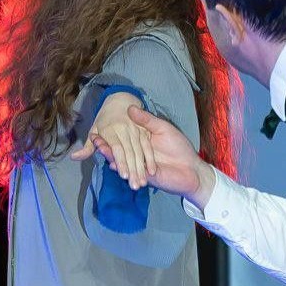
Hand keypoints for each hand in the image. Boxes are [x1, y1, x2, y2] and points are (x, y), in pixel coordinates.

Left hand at [69, 92, 152, 189]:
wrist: (120, 100)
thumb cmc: (105, 119)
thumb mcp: (94, 129)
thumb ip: (87, 147)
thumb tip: (74, 157)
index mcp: (110, 130)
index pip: (117, 148)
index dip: (121, 162)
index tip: (124, 176)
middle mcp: (124, 130)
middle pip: (130, 152)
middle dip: (133, 170)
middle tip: (135, 186)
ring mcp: (136, 130)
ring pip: (140, 151)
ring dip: (142, 168)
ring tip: (143, 183)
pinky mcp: (145, 130)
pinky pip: (148, 146)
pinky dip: (150, 159)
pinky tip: (152, 171)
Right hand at [84, 106, 216, 204]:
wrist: (192, 168)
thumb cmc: (179, 146)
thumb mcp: (163, 128)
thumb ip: (147, 121)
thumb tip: (131, 108)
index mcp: (142, 142)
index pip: (124, 137)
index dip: (111, 133)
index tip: (99, 127)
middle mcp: (139, 154)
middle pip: (120, 150)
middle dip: (107, 144)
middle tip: (94, 138)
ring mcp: (141, 166)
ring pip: (123, 161)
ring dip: (112, 156)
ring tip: (101, 150)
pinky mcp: (145, 176)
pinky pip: (131, 171)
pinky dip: (123, 167)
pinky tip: (112, 164)